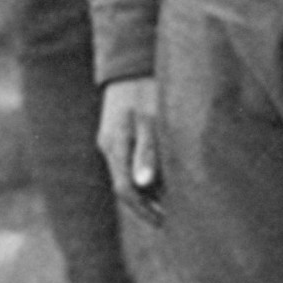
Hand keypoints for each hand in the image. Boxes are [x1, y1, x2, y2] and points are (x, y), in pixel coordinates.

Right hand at [97, 76, 163, 221]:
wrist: (131, 60)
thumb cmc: (146, 88)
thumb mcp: (151, 119)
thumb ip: (147, 152)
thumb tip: (145, 185)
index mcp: (115, 147)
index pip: (126, 191)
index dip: (145, 210)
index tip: (164, 222)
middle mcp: (110, 146)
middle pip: (125, 187)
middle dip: (146, 205)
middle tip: (171, 219)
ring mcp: (112, 139)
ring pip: (128, 174)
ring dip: (147, 190)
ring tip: (171, 203)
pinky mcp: (120, 131)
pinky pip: (130, 161)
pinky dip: (146, 173)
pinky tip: (164, 176)